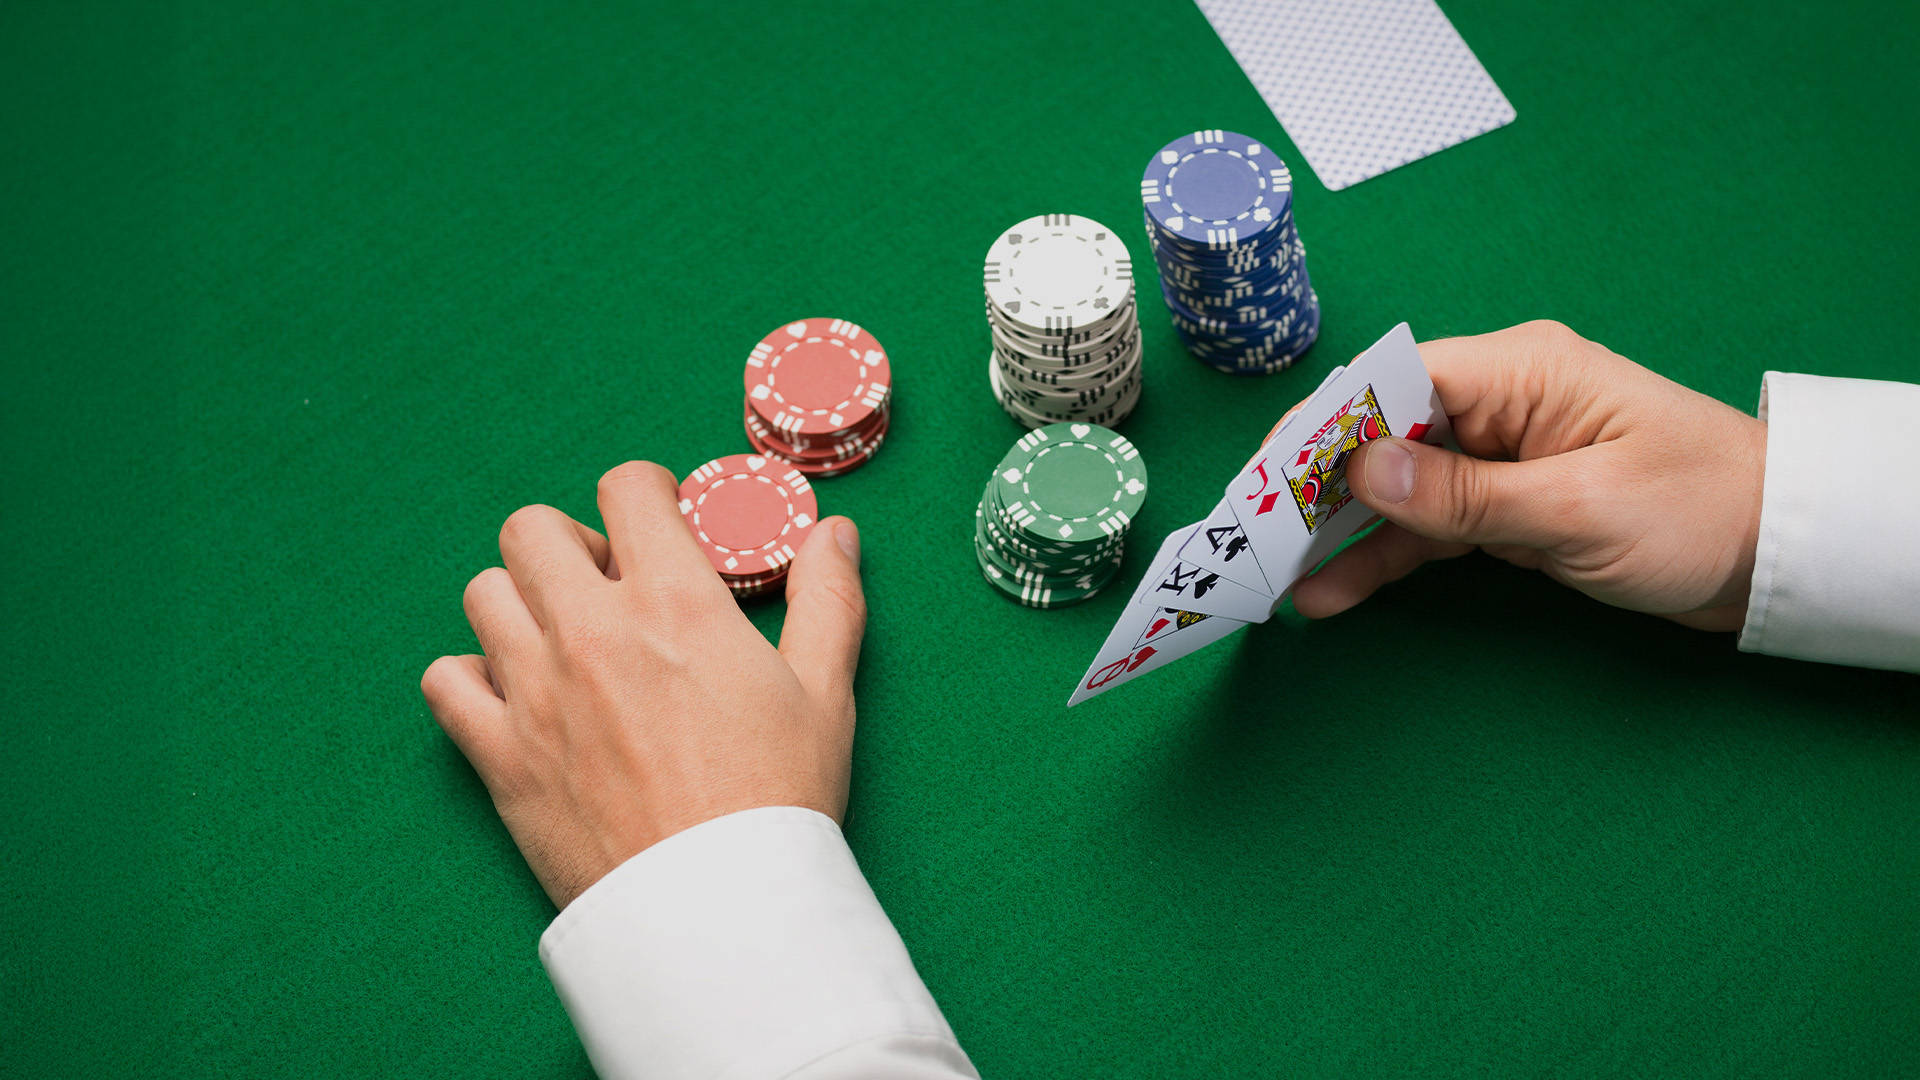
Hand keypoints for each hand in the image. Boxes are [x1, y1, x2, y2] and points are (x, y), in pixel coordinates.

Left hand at [420, 462, 866, 908]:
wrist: (720, 907)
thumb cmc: (779, 799)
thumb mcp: (825, 690)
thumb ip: (828, 599)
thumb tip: (836, 533)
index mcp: (674, 604)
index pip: (625, 489)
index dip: (643, 492)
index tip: (658, 520)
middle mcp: (592, 632)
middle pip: (531, 529)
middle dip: (570, 541)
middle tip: (608, 585)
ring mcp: (535, 693)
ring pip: (483, 594)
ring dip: (521, 602)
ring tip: (562, 639)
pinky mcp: (500, 755)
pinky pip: (444, 681)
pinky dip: (471, 677)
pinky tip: (517, 695)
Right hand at [1288, 320, 1767, 630]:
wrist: (1775, 557)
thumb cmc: (1697, 511)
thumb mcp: (1574, 508)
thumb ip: (1462, 493)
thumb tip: (1362, 467)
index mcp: (1518, 371)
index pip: (1393, 381)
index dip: (1322, 425)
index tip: (1265, 476)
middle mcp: (1499, 403)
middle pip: (1380, 433)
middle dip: (1314, 484)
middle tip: (1250, 535)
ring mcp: (1498, 456)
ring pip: (1394, 487)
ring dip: (1338, 531)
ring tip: (1274, 577)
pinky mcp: (1505, 506)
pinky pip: (1425, 527)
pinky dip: (1381, 558)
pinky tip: (1331, 590)